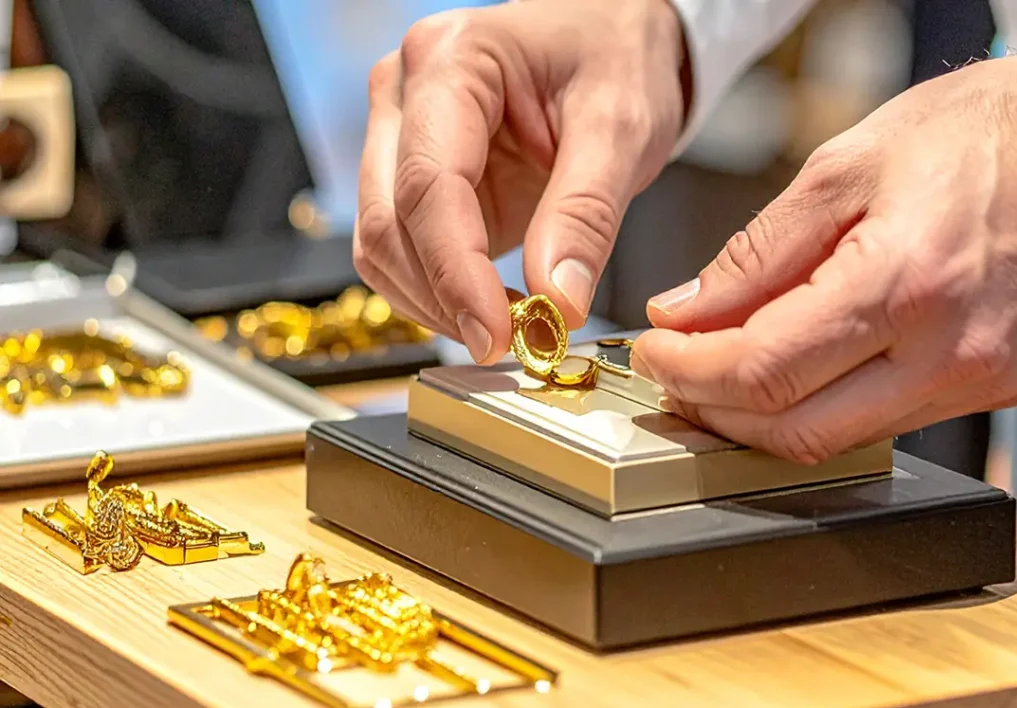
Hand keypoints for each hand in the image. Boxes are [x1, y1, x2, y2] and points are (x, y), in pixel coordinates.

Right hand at [354, 0, 686, 362]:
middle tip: (509, 344)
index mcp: (451, 61)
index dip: (455, 272)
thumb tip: (558, 301)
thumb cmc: (615, 58)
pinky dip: (437, 294)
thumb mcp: (621, 127)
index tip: (496, 334)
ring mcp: (400, 137)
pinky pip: (401, 252)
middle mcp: (405, 95)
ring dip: (435, 303)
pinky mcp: (411, 179)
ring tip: (509, 326)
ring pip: (382, 245)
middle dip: (443, 296)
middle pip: (387, 220)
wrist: (609, 41)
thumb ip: (585, 215)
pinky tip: (489, 308)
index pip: (428, 183)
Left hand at [631, 56, 1016, 463]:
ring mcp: (972, 381)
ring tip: (712, 375)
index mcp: (905, 282)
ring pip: (832, 442)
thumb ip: (755, 253)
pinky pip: (876, 426)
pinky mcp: (985, 389)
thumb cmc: (975, 136)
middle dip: (710, 407)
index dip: (690, 370)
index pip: (762, 367)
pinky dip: (812, 410)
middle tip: (671, 371)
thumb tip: (684, 311)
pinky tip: (781, 376)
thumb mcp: (846, 168)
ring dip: (755, 419)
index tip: (654, 350)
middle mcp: (946, 351)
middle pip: (792, 429)